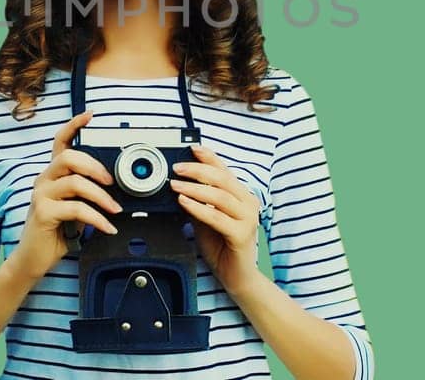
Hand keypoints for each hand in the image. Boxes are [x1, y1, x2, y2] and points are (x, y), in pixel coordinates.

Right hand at [6, 110, 121, 281]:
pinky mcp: (42, 212)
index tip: (90, 115)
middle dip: (95, 166)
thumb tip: (115, 185)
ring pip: (76, 183)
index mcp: (53, 174)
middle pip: (69, 157)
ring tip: (115, 210)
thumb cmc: (58, 231)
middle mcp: (44, 180)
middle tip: (112, 182)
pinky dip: (97, 219)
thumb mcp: (76, 207)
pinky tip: (108, 227)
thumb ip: (88, 192)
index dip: (74, 125)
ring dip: (101, 196)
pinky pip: (77, 209)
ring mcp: (41, 195)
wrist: (34, 259)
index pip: (60, 141)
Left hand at [171, 144, 261, 290]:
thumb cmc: (222, 247)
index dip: (209, 157)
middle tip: (177, 168)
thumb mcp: (205, 219)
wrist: (236, 276)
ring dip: (194, 188)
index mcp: (241, 196)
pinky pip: (217, 217)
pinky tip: (184, 202)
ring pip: (219, 196)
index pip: (225, 170)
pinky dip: (199, 208)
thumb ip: (198, 202)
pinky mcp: (241, 235)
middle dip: (197, 170)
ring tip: (176, 185)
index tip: (193, 148)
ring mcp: (248, 219)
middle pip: (222, 179)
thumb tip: (179, 185)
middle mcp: (248, 204)